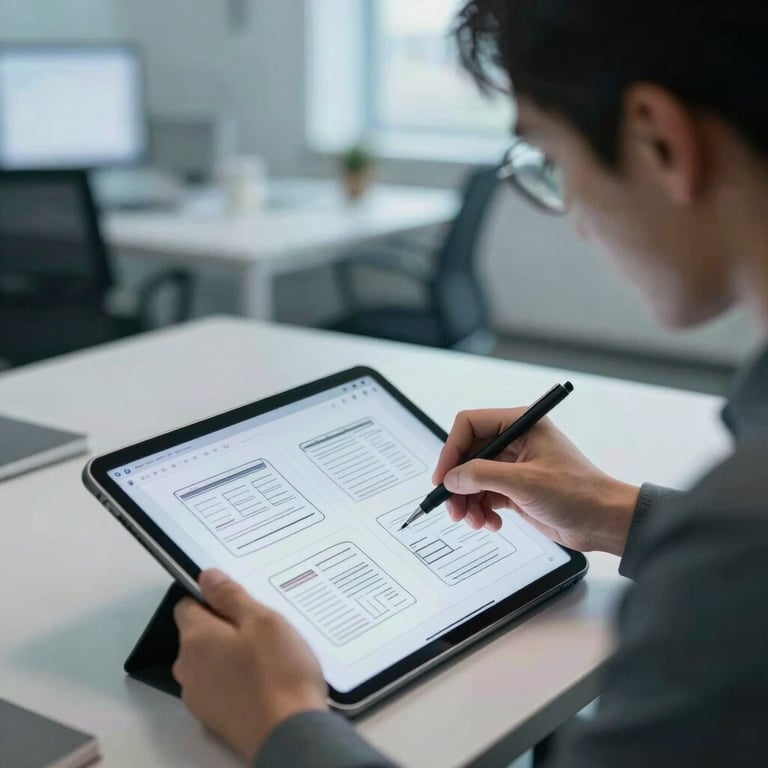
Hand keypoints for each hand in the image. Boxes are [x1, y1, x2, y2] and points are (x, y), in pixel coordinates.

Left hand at [173, 569, 326, 760]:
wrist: (290, 734)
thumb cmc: (279, 672)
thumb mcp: (262, 621)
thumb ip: (231, 596)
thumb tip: (207, 577)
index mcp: (195, 639)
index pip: (187, 604)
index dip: (212, 598)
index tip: (241, 601)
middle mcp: (187, 668)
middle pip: (198, 634)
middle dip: (225, 627)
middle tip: (262, 629)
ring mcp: (198, 698)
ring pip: (209, 661)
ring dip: (230, 654)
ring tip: (268, 656)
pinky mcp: (213, 719)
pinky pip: (219, 686)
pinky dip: (235, 680)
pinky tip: (264, 681)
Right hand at [433, 409, 638, 555]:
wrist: (604, 522)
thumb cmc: (579, 493)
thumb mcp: (525, 482)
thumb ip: (482, 476)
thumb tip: (451, 478)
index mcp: (520, 425)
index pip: (470, 425)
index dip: (451, 450)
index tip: (443, 477)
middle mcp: (515, 441)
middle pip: (467, 455)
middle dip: (458, 484)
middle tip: (454, 508)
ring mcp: (513, 466)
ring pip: (472, 479)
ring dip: (468, 501)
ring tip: (475, 521)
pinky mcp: (515, 488)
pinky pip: (484, 495)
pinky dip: (481, 511)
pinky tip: (491, 523)